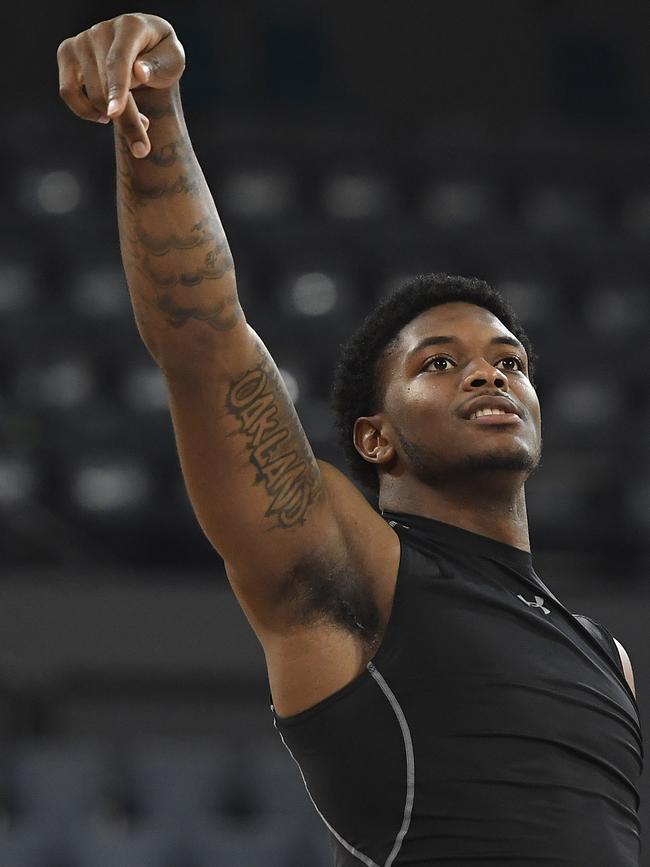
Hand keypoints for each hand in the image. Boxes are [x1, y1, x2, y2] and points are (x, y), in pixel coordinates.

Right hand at [57, 13, 185, 157]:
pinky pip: (68, 92)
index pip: (119, 61)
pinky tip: (106, 116)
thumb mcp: (173, 61)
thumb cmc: (161, 56)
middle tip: (143, 147)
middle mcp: (102, 29)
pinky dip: (85, 112)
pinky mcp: (67, 53)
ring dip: (114, 118)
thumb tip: (139, 73)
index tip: (115, 113)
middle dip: (125, 120)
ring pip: (90, 94)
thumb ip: (159, 66)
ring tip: (138, 120)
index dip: (117, 89)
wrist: (145, 46)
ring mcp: (81, 40)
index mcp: (131, 26)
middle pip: (105, 85)